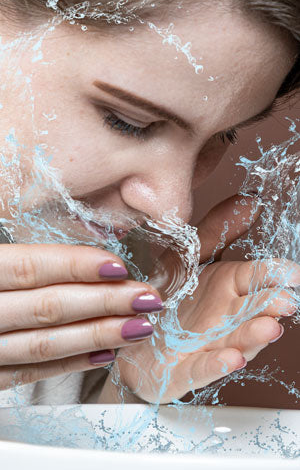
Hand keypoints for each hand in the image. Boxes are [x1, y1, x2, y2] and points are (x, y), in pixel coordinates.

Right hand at [0, 244, 162, 390]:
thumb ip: (22, 260)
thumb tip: (82, 257)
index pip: (32, 268)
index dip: (77, 266)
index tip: (119, 268)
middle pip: (49, 307)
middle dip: (105, 302)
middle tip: (146, 299)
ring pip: (46, 344)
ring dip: (98, 335)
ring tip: (138, 327)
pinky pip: (31, 374)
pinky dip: (71, 364)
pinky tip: (106, 355)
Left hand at [100, 194, 298, 403]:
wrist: (131, 331)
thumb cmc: (166, 294)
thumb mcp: (185, 255)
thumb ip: (217, 230)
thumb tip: (251, 201)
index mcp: (225, 287)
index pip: (254, 277)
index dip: (274, 275)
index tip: (294, 274)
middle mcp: (222, 317)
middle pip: (249, 311)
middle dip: (268, 307)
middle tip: (287, 302)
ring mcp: (205, 344)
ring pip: (233, 342)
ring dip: (251, 337)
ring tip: (269, 328)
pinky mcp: (183, 369)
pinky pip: (201, 368)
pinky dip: (216, 365)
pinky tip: (231, 359)